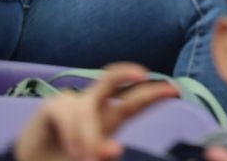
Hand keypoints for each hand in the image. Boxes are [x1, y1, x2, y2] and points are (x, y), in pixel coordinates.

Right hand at [12, 63, 174, 160]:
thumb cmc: (65, 159)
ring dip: (89, 135)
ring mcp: (72, 104)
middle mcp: (92, 105)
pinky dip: (73, 134)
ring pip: (88, 107)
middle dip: (128, 73)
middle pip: (112, 79)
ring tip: (84, 158)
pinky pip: (68, 114)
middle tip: (144, 74)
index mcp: (107, 117)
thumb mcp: (89, 158)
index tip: (175, 90)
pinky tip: (73, 150)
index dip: (154, 94)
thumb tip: (116, 149)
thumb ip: (103, 154)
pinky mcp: (52, 106)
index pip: (134, 101)